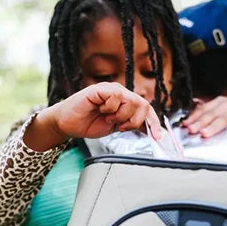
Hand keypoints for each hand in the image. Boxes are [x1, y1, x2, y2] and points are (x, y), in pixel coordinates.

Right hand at [24, 84, 162, 150]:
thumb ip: (132, 125)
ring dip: (120, 116)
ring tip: (108, 118)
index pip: (147, 110)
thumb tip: (153, 132)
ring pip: (131, 101)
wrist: (68, 124)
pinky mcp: (101, 89)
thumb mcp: (116, 127)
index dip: (153, 123)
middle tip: (120, 127)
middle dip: (134, 121)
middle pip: (143, 105)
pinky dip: (110, 108)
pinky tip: (101, 110)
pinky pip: (116, 96)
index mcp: (126, 103)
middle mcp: (122, 94)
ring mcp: (112, 90)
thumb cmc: (89, 124)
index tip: (158, 137)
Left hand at [181, 96, 226, 137]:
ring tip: (205, 133)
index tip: (186, 125)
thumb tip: (190, 124)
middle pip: (213, 113)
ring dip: (214, 126)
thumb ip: (209, 118)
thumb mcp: (223, 117)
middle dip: (201, 122)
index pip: (205, 109)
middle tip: (192, 130)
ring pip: (225, 117)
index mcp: (220, 102)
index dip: (194, 117)